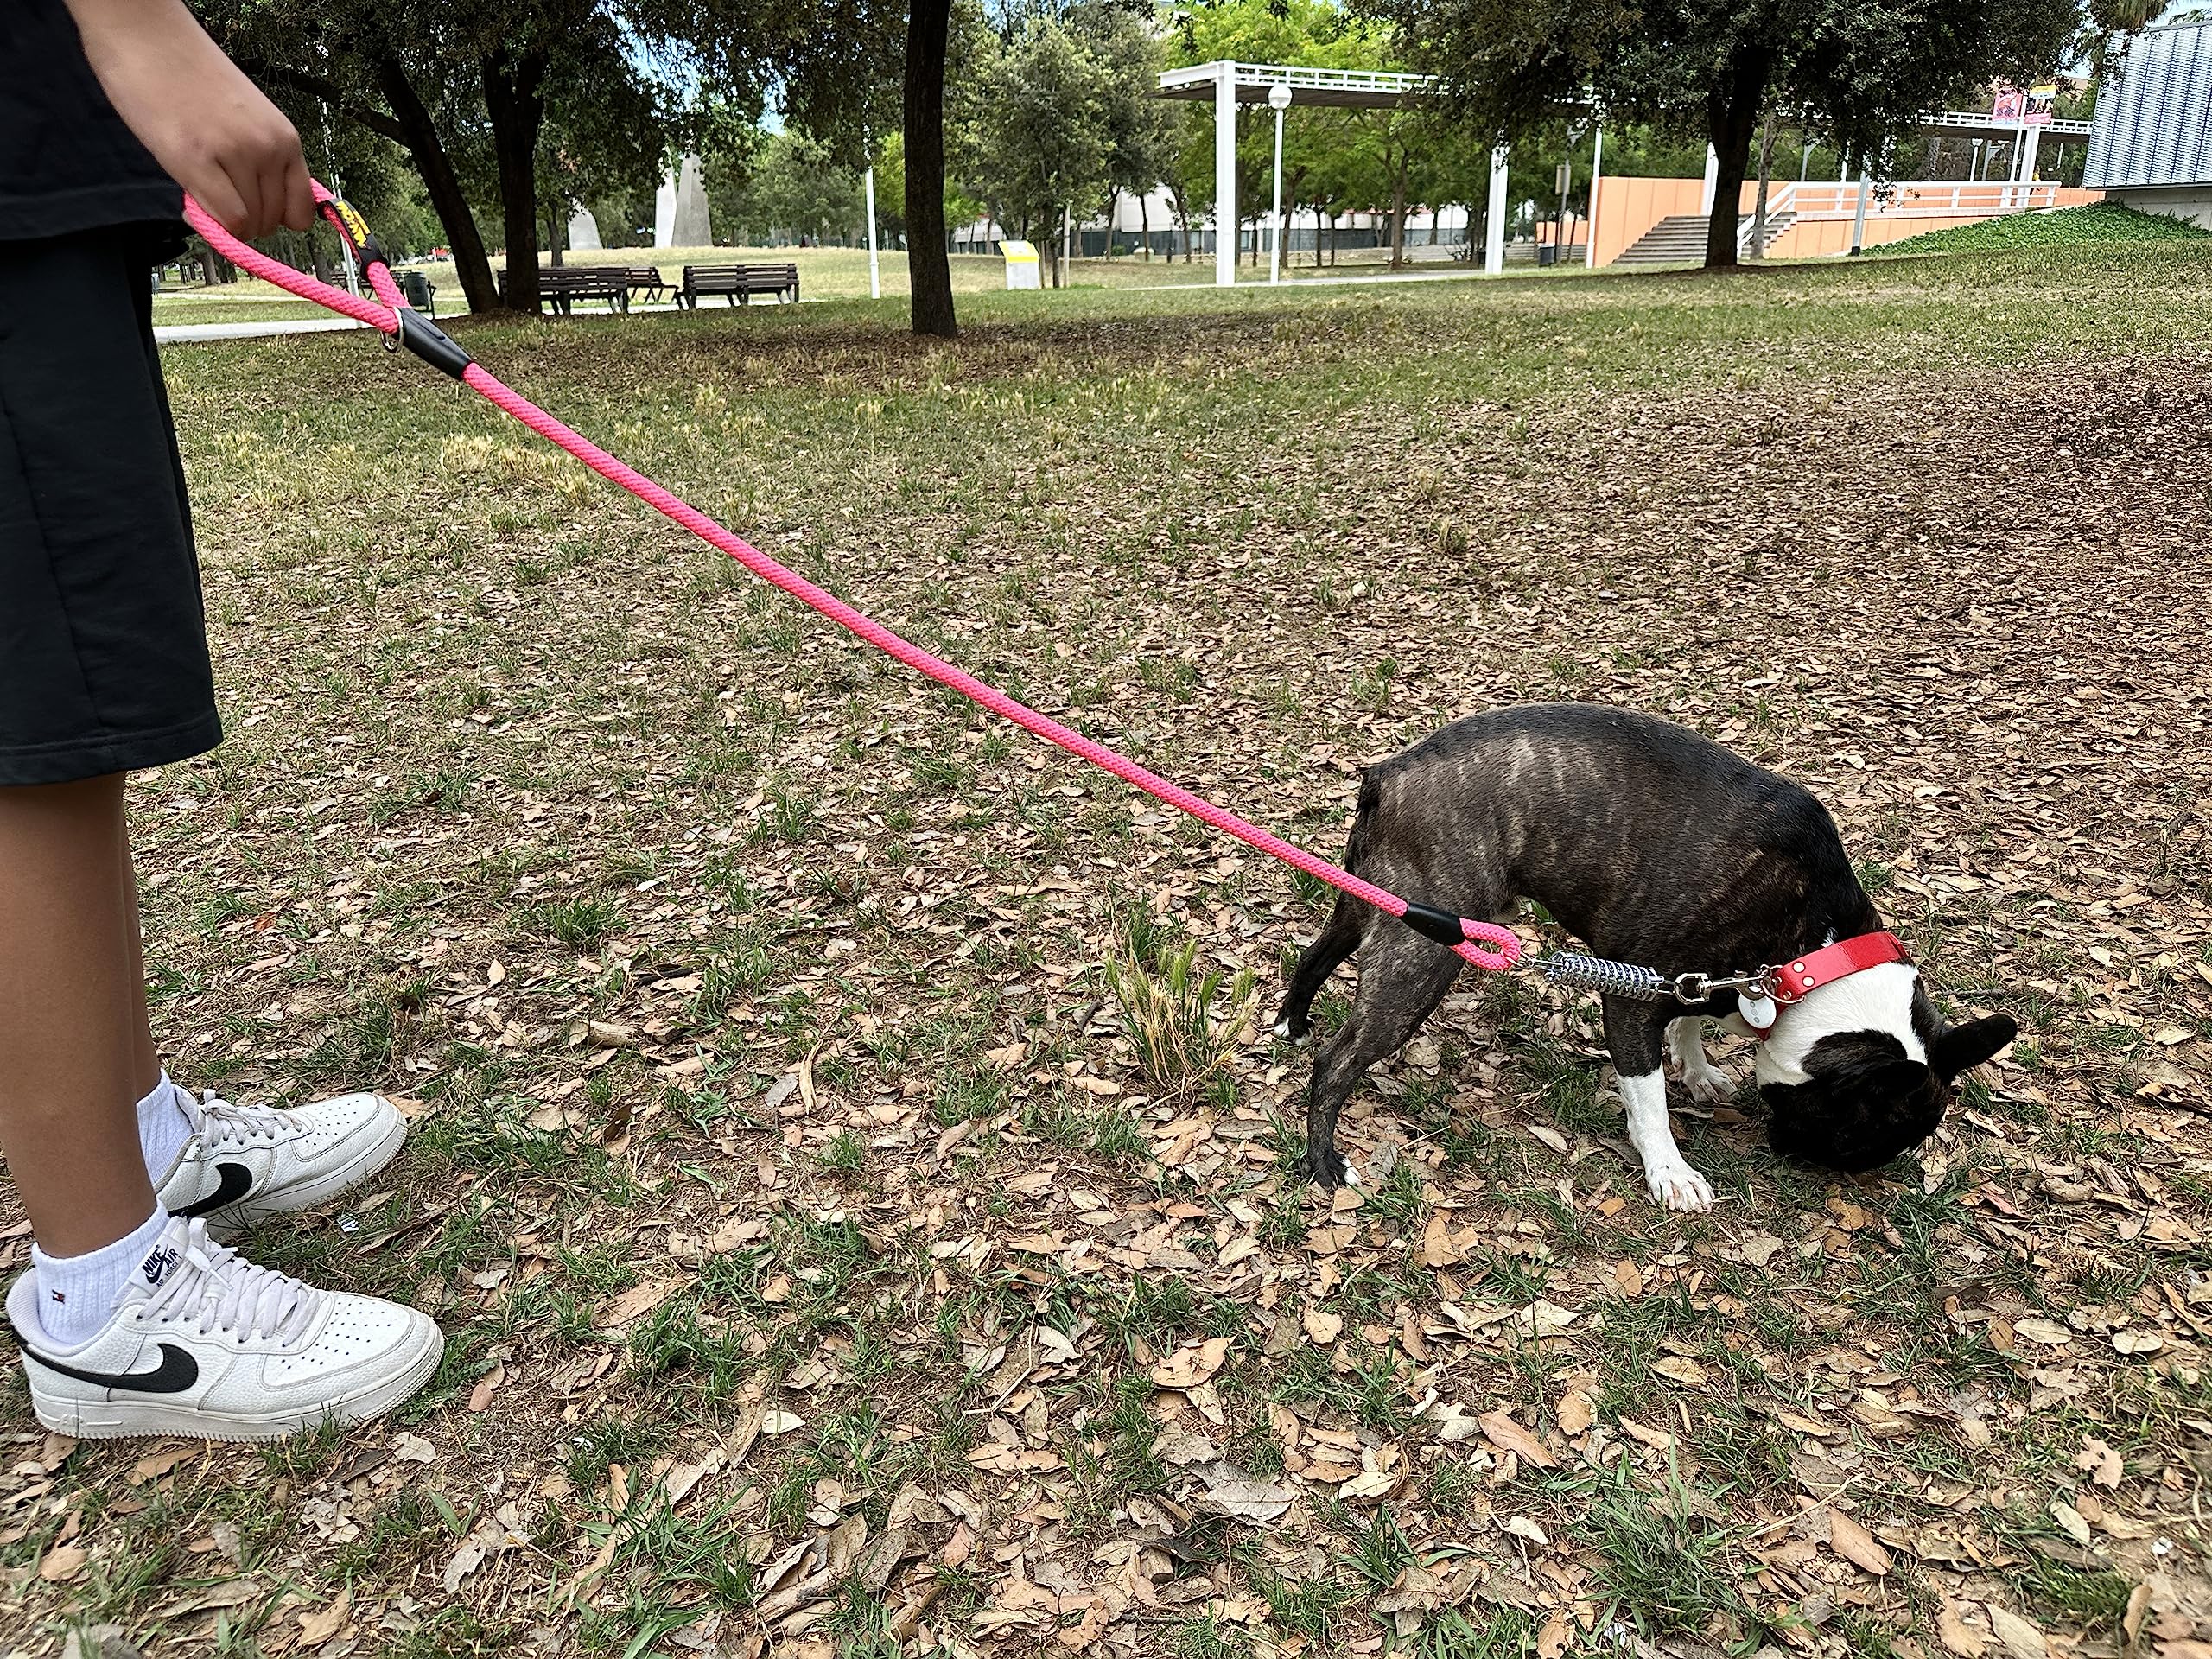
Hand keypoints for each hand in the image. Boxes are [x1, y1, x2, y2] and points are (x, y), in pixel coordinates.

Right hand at [63, 0, 313, 239]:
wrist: (145, 33)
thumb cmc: (187, 72)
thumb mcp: (244, 117)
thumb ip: (257, 159)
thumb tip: (254, 207)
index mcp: (284, 137)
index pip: (302, 209)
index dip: (277, 220)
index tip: (256, 213)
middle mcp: (268, 148)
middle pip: (272, 222)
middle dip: (245, 219)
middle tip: (216, 196)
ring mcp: (235, 155)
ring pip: (248, 224)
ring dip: (223, 218)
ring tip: (200, 186)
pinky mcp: (195, 160)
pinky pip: (225, 218)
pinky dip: (210, 221)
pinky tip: (190, 197)